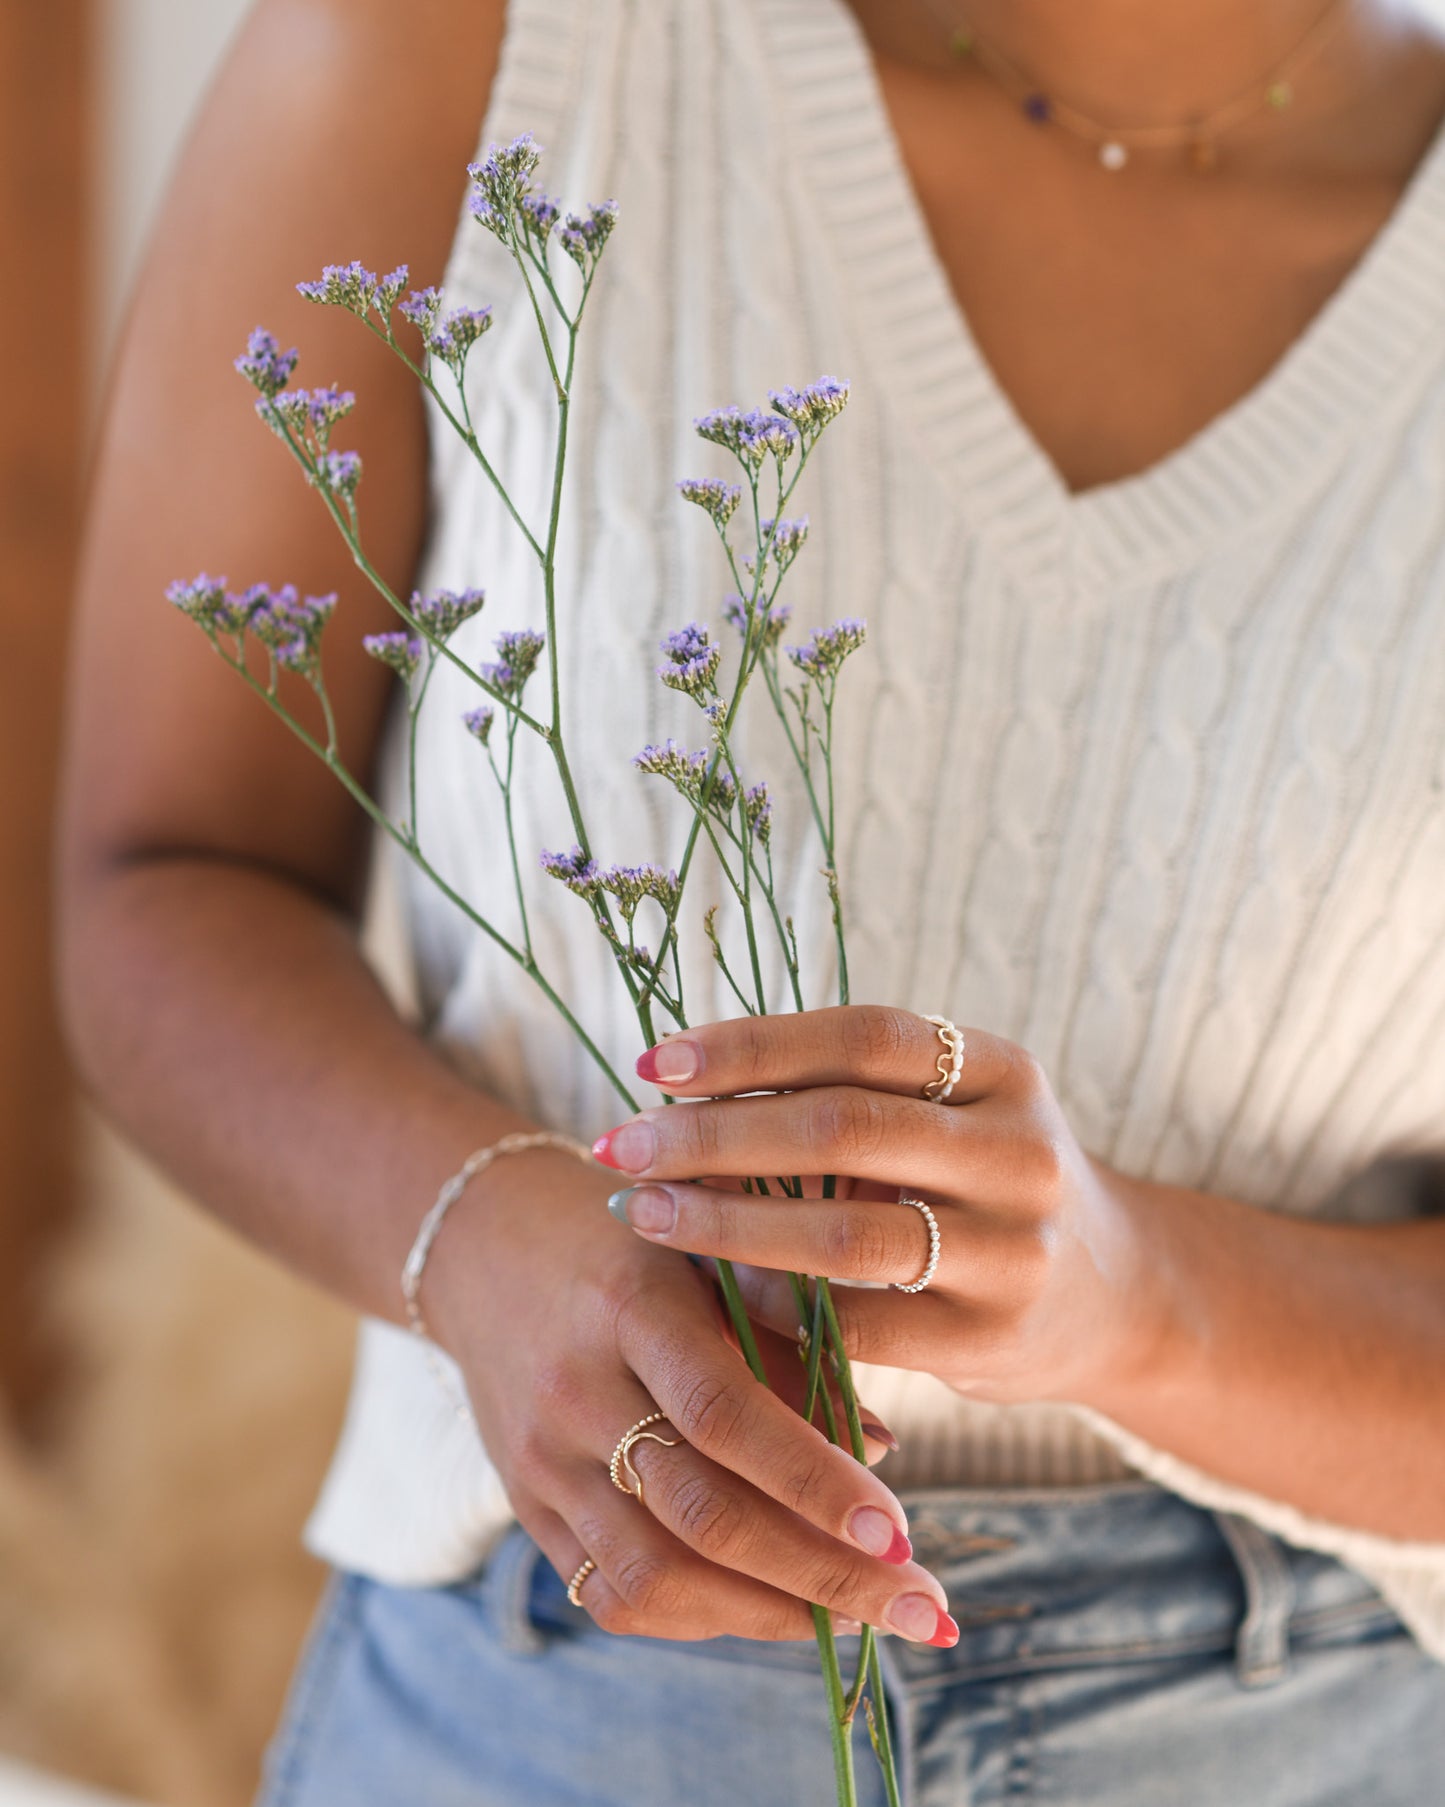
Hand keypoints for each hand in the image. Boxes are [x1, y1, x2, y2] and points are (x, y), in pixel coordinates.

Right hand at [423, 1146, 959, 1645]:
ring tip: (862, 1618)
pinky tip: (775, 1607)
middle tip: (922, 1606)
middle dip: (824, 1575)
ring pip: (657, 1576)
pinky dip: (705, 1618)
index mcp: (631, 1307)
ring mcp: (542, 1461)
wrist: (487, 1247)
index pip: (724, 1413)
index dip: (815, 1480)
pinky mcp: (526, 1508)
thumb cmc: (633, 1245)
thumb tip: (884, 1447)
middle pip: (701, 1515)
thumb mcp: (711, 1252)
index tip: (901, 1532)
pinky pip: (615, 1595)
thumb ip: (793, 1335)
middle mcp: (575, 1391)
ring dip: (773, 1613)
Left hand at [594, 1007, 1170, 1410]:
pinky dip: (774, 1305)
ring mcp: (1014, 1250)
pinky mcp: (992, 1340)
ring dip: (725, 1221)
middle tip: (623, 1142)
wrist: (1116, 1297)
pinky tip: (715, 1288)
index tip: (656, 1061)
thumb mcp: (951, 1116)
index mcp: (1001, 1071)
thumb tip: (683, 1086)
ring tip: (644, 1211)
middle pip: (842, 1128)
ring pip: (843, 1235)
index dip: (752, 1044)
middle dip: (715, 1134)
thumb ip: (850, 1097)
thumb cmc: (985, 1186)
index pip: (862, 1037)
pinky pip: (857, 1326)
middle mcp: (1019, 1152)